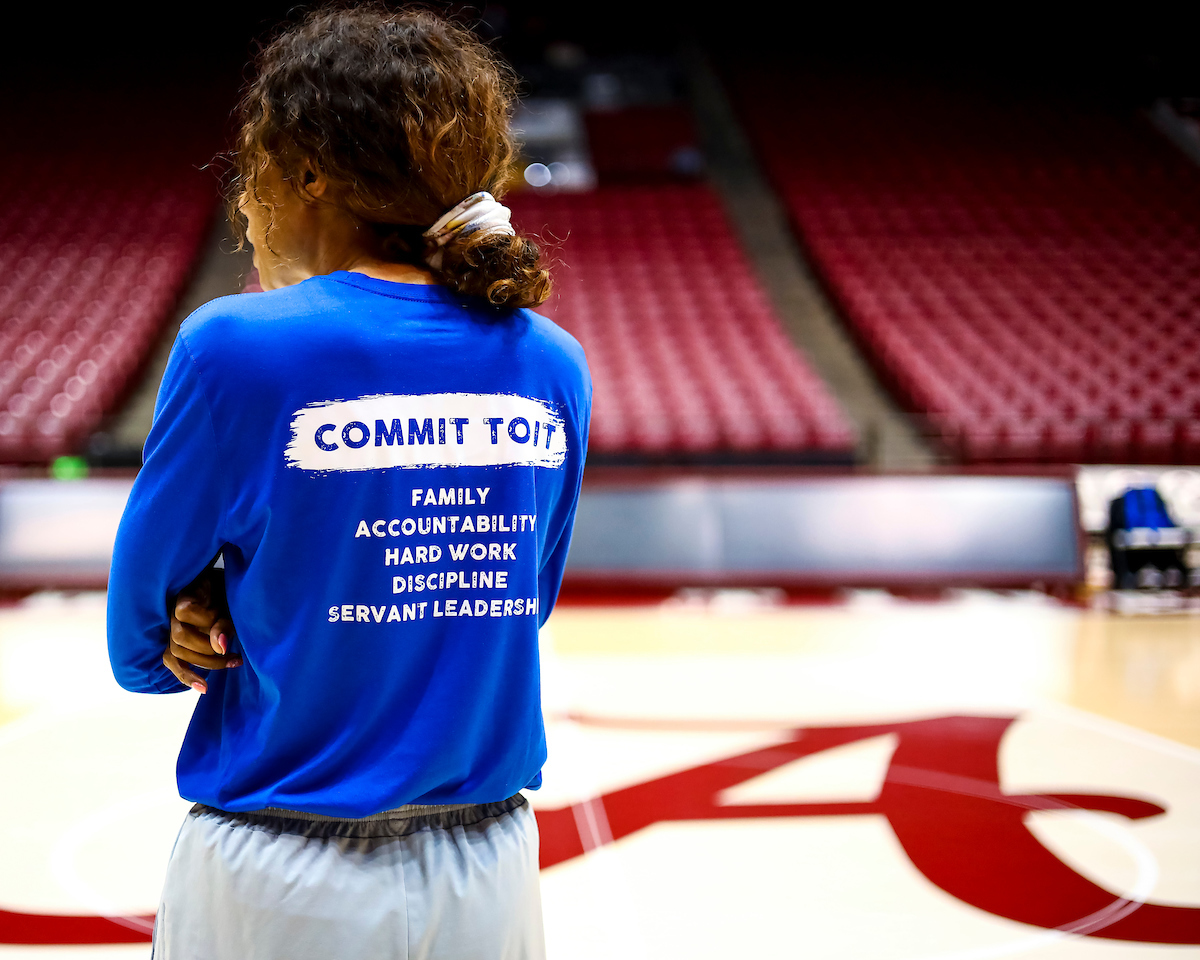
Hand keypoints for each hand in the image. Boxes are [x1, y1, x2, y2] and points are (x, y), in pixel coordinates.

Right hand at [164, 567, 240, 693]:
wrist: (228, 594)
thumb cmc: (230, 596)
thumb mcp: (231, 604)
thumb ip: (224, 623)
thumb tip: (220, 648)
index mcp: (186, 596)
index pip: (184, 611)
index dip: (206, 620)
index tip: (225, 622)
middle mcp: (173, 614)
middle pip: (179, 637)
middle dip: (208, 649)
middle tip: (234, 652)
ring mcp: (172, 630)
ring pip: (177, 653)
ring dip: (207, 663)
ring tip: (234, 662)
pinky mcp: (175, 645)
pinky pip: (173, 663)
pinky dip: (187, 677)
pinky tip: (204, 687)